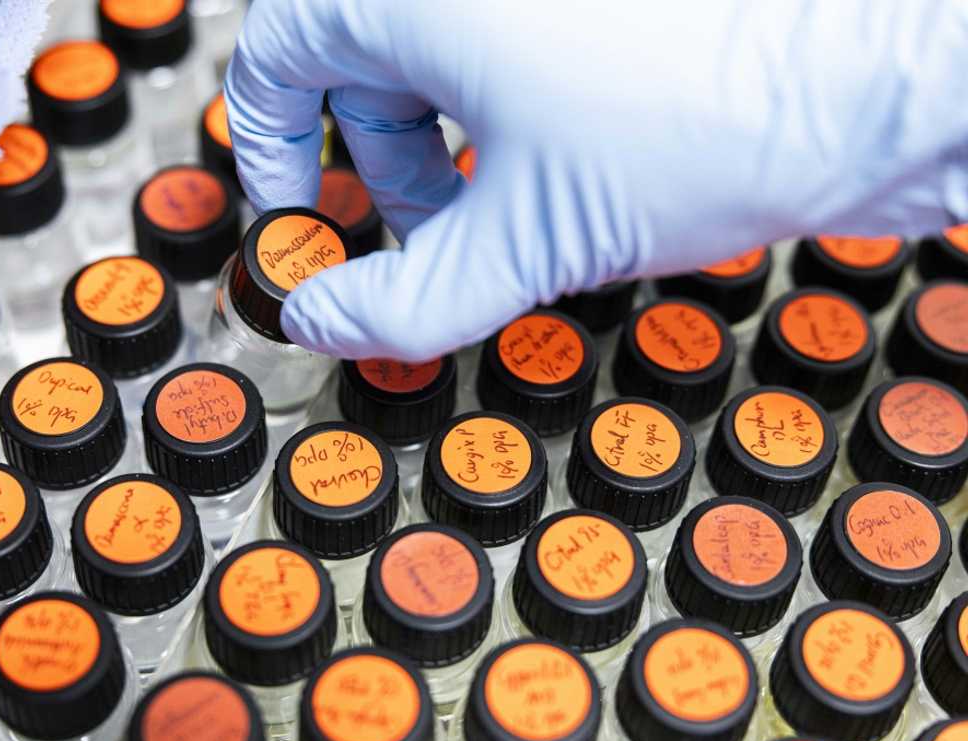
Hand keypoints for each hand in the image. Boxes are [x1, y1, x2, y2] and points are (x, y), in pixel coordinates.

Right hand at [225, 0, 967, 360]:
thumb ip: (401, 298)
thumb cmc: (699, 127)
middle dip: (377, 165)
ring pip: (430, 61)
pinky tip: (545, 179)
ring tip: (496, 222)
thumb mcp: (522, 242)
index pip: (277, 54)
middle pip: (357, 64)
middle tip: (424, 239)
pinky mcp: (580, 11)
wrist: (858, 91)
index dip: (269, 149)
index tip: (299, 222)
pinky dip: (494, 123)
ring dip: (440, 150)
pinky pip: (495, 55)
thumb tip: (319, 322)